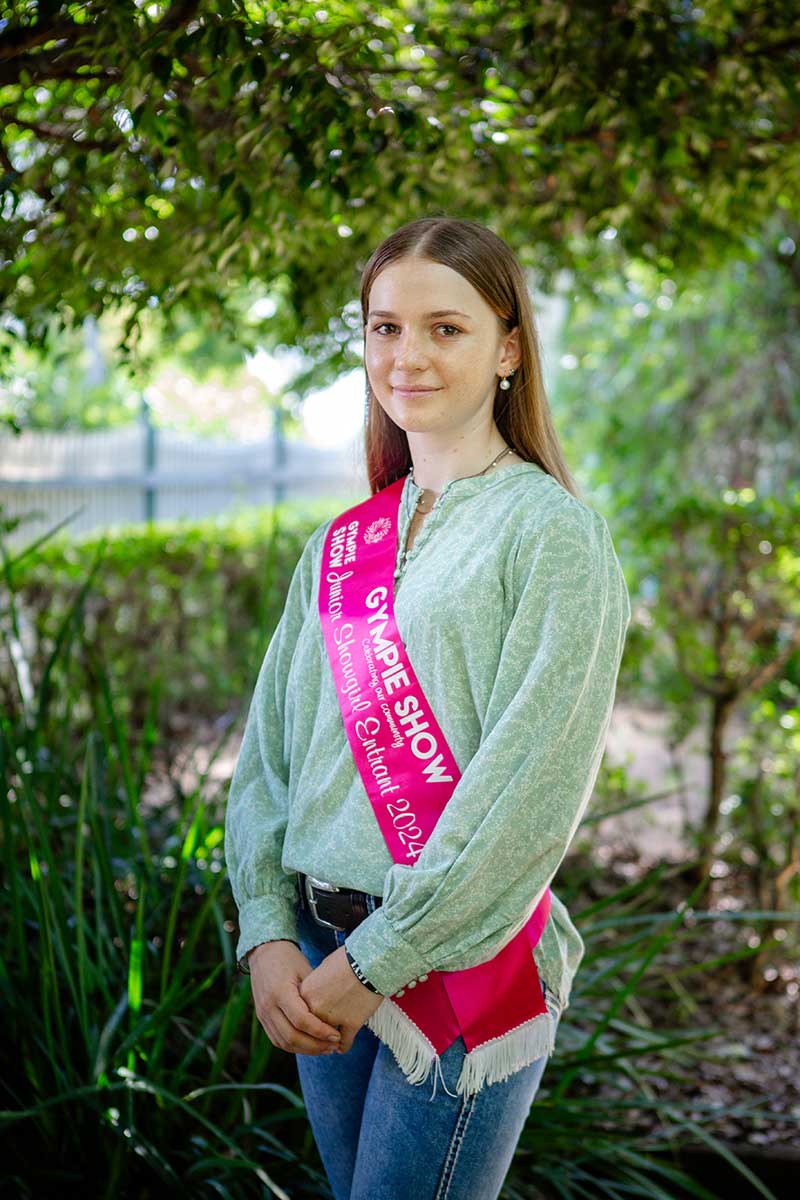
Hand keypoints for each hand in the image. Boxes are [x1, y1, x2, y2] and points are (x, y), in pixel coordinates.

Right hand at [248, 940, 344, 1055]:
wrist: (264, 952)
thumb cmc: (290, 959)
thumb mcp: (305, 971)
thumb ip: (315, 994)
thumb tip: (335, 1016)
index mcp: (280, 992)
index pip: (301, 1020)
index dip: (320, 1032)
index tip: (337, 1036)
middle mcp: (268, 1006)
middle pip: (292, 1037)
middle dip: (315, 1046)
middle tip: (334, 1046)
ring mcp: (262, 1014)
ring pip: (284, 1042)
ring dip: (306, 1050)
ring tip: (325, 1049)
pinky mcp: (261, 1018)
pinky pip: (277, 1040)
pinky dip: (294, 1046)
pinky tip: (310, 1046)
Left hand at [300, 944, 384, 1052]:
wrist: (369, 960)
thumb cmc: (347, 960)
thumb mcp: (323, 969)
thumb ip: (314, 987)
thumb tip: (314, 996)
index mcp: (305, 994)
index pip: (299, 1016)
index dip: (304, 1023)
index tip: (309, 1027)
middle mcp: (315, 1009)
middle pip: (310, 1031)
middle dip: (315, 1038)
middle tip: (319, 1042)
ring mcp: (333, 1018)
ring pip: (326, 1040)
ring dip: (329, 1043)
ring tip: (332, 1045)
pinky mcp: (352, 1024)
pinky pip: (344, 1043)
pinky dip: (344, 1046)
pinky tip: (343, 1046)